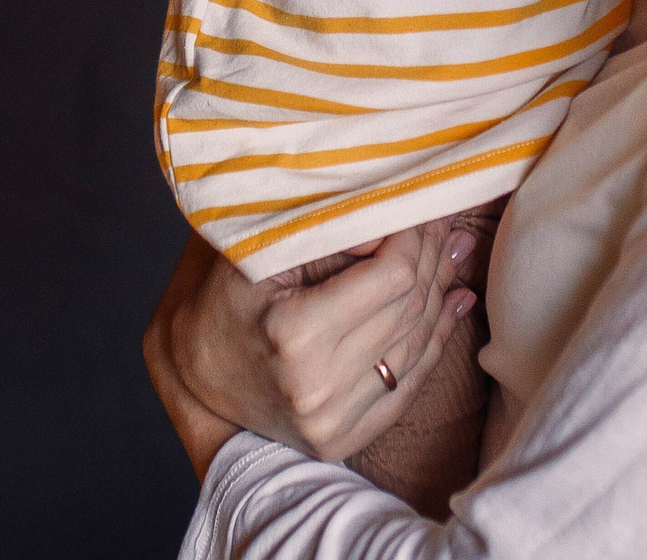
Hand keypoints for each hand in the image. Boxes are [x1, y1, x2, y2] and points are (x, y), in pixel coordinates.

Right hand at [142, 223, 476, 470]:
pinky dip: (436, 339)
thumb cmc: (221, 299)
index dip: (413, 237)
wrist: (194, 377)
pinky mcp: (345, 439)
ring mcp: (333, 421)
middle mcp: (317, 386)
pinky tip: (452, 301)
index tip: (416, 208)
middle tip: (441, 221)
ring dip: (439, 293)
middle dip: (430, 257)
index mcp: (294, 334)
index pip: (390, 276)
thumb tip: (394, 218)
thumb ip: (322, 233)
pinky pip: (410, 383)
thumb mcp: (257, 251)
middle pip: (408, 308)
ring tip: (451, 251)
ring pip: (416, 345)